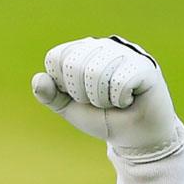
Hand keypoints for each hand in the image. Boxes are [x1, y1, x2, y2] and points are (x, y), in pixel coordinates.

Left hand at [31, 36, 183, 162]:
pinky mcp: (145, 65)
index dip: (63, 84)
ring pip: (95, 72)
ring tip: (114, 101)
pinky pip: (119, 81)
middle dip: (82, 93)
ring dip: (101, 98)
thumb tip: (38, 80)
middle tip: (99, 101)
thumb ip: (50, 95)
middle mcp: (103, 46)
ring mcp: (125, 52)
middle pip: (74, 63)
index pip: (56, 57)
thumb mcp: (69, 108)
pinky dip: (119, 99)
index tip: (80, 95)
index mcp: (81, 51)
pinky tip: (129, 99)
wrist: (134, 137)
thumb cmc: (102, 117)